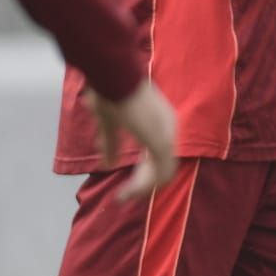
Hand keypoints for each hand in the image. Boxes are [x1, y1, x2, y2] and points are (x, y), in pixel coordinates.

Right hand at [87, 80, 177, 201]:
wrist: (114, 77)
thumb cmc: (110, 93)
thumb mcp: (108, 123)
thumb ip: (110, 144)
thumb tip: (108, 164)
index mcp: (158, 122)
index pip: (157, 155)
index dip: (143, 174)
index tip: (126, 186)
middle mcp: (168, 128)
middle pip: (162, 166)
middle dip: (142, 184)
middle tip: (123, 197)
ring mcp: (167, 135)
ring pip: (163, 173)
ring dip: (141, 188)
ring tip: (122, 197)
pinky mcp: (161, 141)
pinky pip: (161, 172)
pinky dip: (143, 186)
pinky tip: (127, 192)